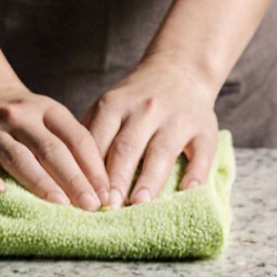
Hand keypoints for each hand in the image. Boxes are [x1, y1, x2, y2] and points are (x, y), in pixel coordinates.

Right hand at [0, 85, 110, 210]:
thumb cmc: (20, 115)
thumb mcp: (47, 115)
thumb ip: (68, 143)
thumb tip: (100, 186)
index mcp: (46, 109)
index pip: (75, 138)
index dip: (93, 166)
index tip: (106, 193)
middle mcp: (18, 117)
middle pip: (50, 150)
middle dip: (74, 179)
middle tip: (90, 205)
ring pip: (17, 157)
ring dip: (40, 182)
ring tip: (60, 205)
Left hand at [83, 54, 220, 206]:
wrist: (180, 69)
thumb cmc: (136, 98)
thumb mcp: (109, 104)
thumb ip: (92, 133)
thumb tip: (73, 175)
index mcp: (115, 104)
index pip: (99, 141)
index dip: (91, 170)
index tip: (86, 196)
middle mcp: (146, 109)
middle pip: (128, 147)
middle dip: (116, 178)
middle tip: (108, 206)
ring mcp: (177, 118)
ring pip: (162, 152)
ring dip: (150, 179)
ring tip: (139, 204)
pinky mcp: (204, 129)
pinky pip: (202, 154)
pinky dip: (195, 174)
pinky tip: (186, 193)